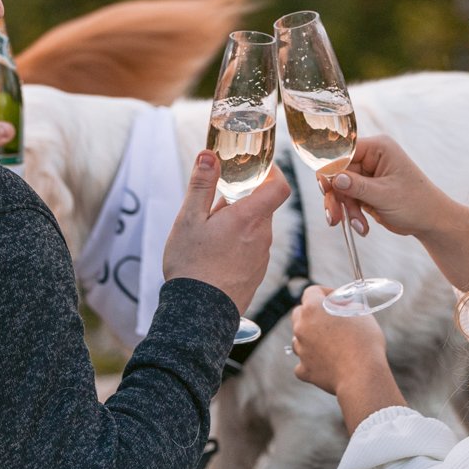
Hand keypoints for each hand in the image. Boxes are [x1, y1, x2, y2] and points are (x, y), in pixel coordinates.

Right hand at [161, 151, 289, 311]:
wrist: (197, 314)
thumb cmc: (192, 264)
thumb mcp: (189, 219)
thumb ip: (201, 184)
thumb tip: (209, 155)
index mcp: (249, 218)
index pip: (279, 186)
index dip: (272, 173)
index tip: (257, 169)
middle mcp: (263, 236)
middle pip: (262, 207)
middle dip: (242, 201)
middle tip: (214, 205)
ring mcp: (262, 257)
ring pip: (255, 229)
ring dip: (238, 225)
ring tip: (209, 236)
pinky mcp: (256, 274)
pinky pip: (252, 249)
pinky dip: (238, 245)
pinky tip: (214, 256)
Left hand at [289, 287, 406, 429]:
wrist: (362, 375)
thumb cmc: (365, 342)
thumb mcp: (362, 315)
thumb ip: (348, 306)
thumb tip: (345, 305)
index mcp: (313, 309)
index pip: (312, 292)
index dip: (325, 292)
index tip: (336, 299)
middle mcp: (301, 327)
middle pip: (299, 313)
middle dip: (313, 314)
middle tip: (330, 319)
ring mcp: (301, 349)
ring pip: (299, 339)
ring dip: (311, 338)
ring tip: (331, 343)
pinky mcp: (304, 370)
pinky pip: (302, 363)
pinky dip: (311, 362)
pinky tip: (325, 363)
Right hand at [320, 134, 468, 297]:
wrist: (431, 222)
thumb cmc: (416, 203)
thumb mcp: (385, 195)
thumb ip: (357, 186)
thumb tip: (333, 178)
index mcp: (378, 148)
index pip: (343, 152)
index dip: (330, 169)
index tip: (323, 189)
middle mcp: (370, 157)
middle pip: (337, 172)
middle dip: (336, 197)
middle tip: (333, 217)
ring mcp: (367, 174)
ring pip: (340, 189)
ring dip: (345, 209)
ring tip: (358, 226)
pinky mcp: (365, 190)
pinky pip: (348, 200)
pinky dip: (351, 214)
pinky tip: (362, 227)